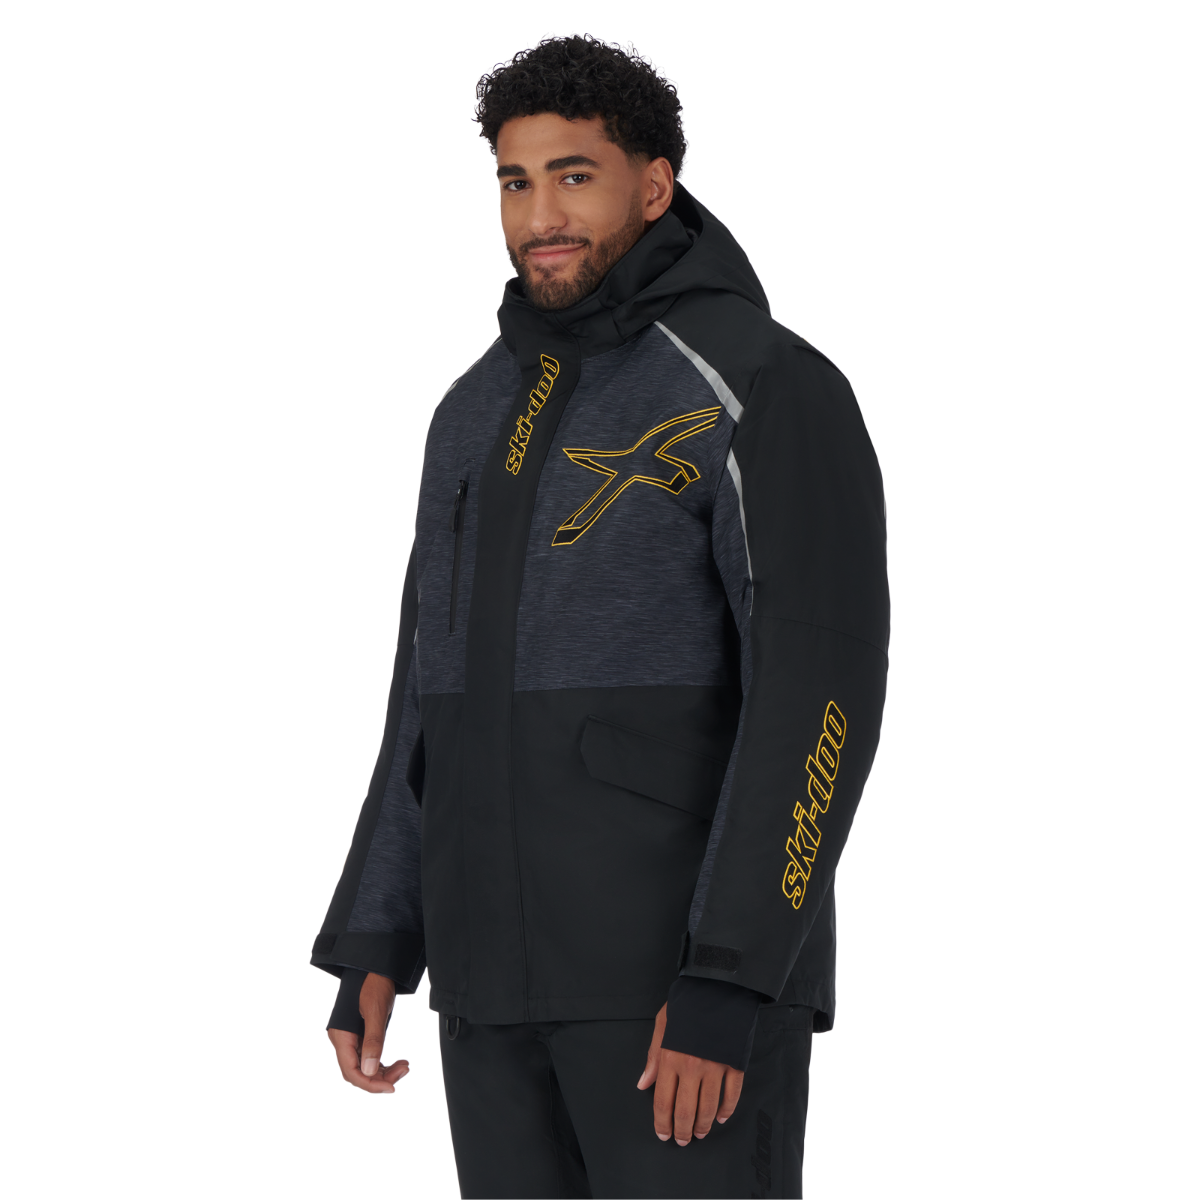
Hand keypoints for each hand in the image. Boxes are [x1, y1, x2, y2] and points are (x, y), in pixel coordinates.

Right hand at [327, 971, 410, 1094]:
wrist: (377, 967)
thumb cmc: (374, 984)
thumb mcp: (376, 1011)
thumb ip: (373, 1040)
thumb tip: (369, 1071)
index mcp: (341, 1036)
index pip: (351, 1072)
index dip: (369, 1084)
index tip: (391, 1088)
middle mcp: (343, 1041)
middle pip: (358, 1072)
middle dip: (380, 1078)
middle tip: (403, 1073)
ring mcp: (352, 1039)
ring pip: (365, 1067)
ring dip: (384, 1071)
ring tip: (405, 1067)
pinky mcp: (362, 1036)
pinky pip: (370, 1058)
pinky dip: (384, 1063)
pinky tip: (399, 1062)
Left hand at [636, 1001, 743, 1144]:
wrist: (718, 986)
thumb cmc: (686, 1003)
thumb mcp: (662, 1024)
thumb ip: (653, 1056)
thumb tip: (644, 1084)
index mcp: (670, 1057)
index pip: (663, 1101)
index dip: (662, 1123)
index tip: (663, 1134)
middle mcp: (692, 1067)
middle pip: (685, 1111)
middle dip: (682, 1130)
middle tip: (682, 1140)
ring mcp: (715, 1066)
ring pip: (709, 1108)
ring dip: (704, 1125)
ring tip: (700, 1133)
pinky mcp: (734, 1064)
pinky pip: (731, 1095)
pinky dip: (727, 1110)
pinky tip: (722, 1118)